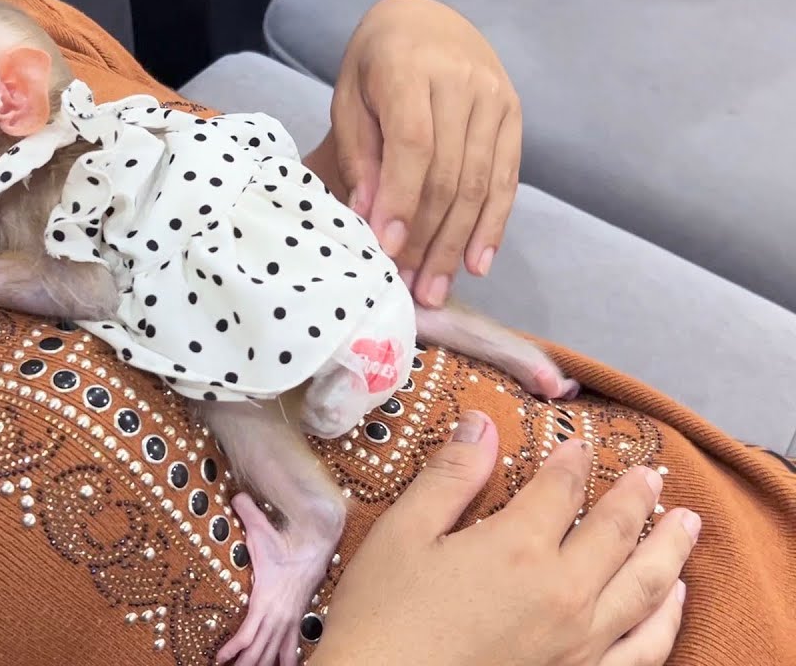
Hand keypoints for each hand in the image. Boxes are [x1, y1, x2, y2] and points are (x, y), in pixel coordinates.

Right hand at [311, 411, 698, 665]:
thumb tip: (481, 424)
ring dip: (668, 549)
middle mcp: (563, 593)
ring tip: (684, 524)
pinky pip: (643, 649)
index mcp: (517, 547)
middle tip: (651, 475)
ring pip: (644, 588)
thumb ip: (450, 477)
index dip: (571, 462)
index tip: (578, 445)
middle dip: (634, 498)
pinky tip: (672, 600)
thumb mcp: (403, 533)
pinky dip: (666, 620)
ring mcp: (579, 643)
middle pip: (615, 533)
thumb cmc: (383, 616)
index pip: (561, 489)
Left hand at [323, 0, 521, 306]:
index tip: (387, 248)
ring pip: (479, 185)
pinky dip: (492, 227)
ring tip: (435, 289)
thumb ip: (360, 155)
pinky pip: (506, 181)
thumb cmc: (375, 65)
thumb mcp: (350, 98)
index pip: (413, 144)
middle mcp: (462, 83)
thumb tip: (370, 217)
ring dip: (456, 245)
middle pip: (449, 174)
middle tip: (411, 287)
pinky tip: (476, 264)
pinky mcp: (514, 117)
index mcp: (410, 70)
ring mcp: (495, 100)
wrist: (425, 20)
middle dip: (428, 238)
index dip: (401, 200)